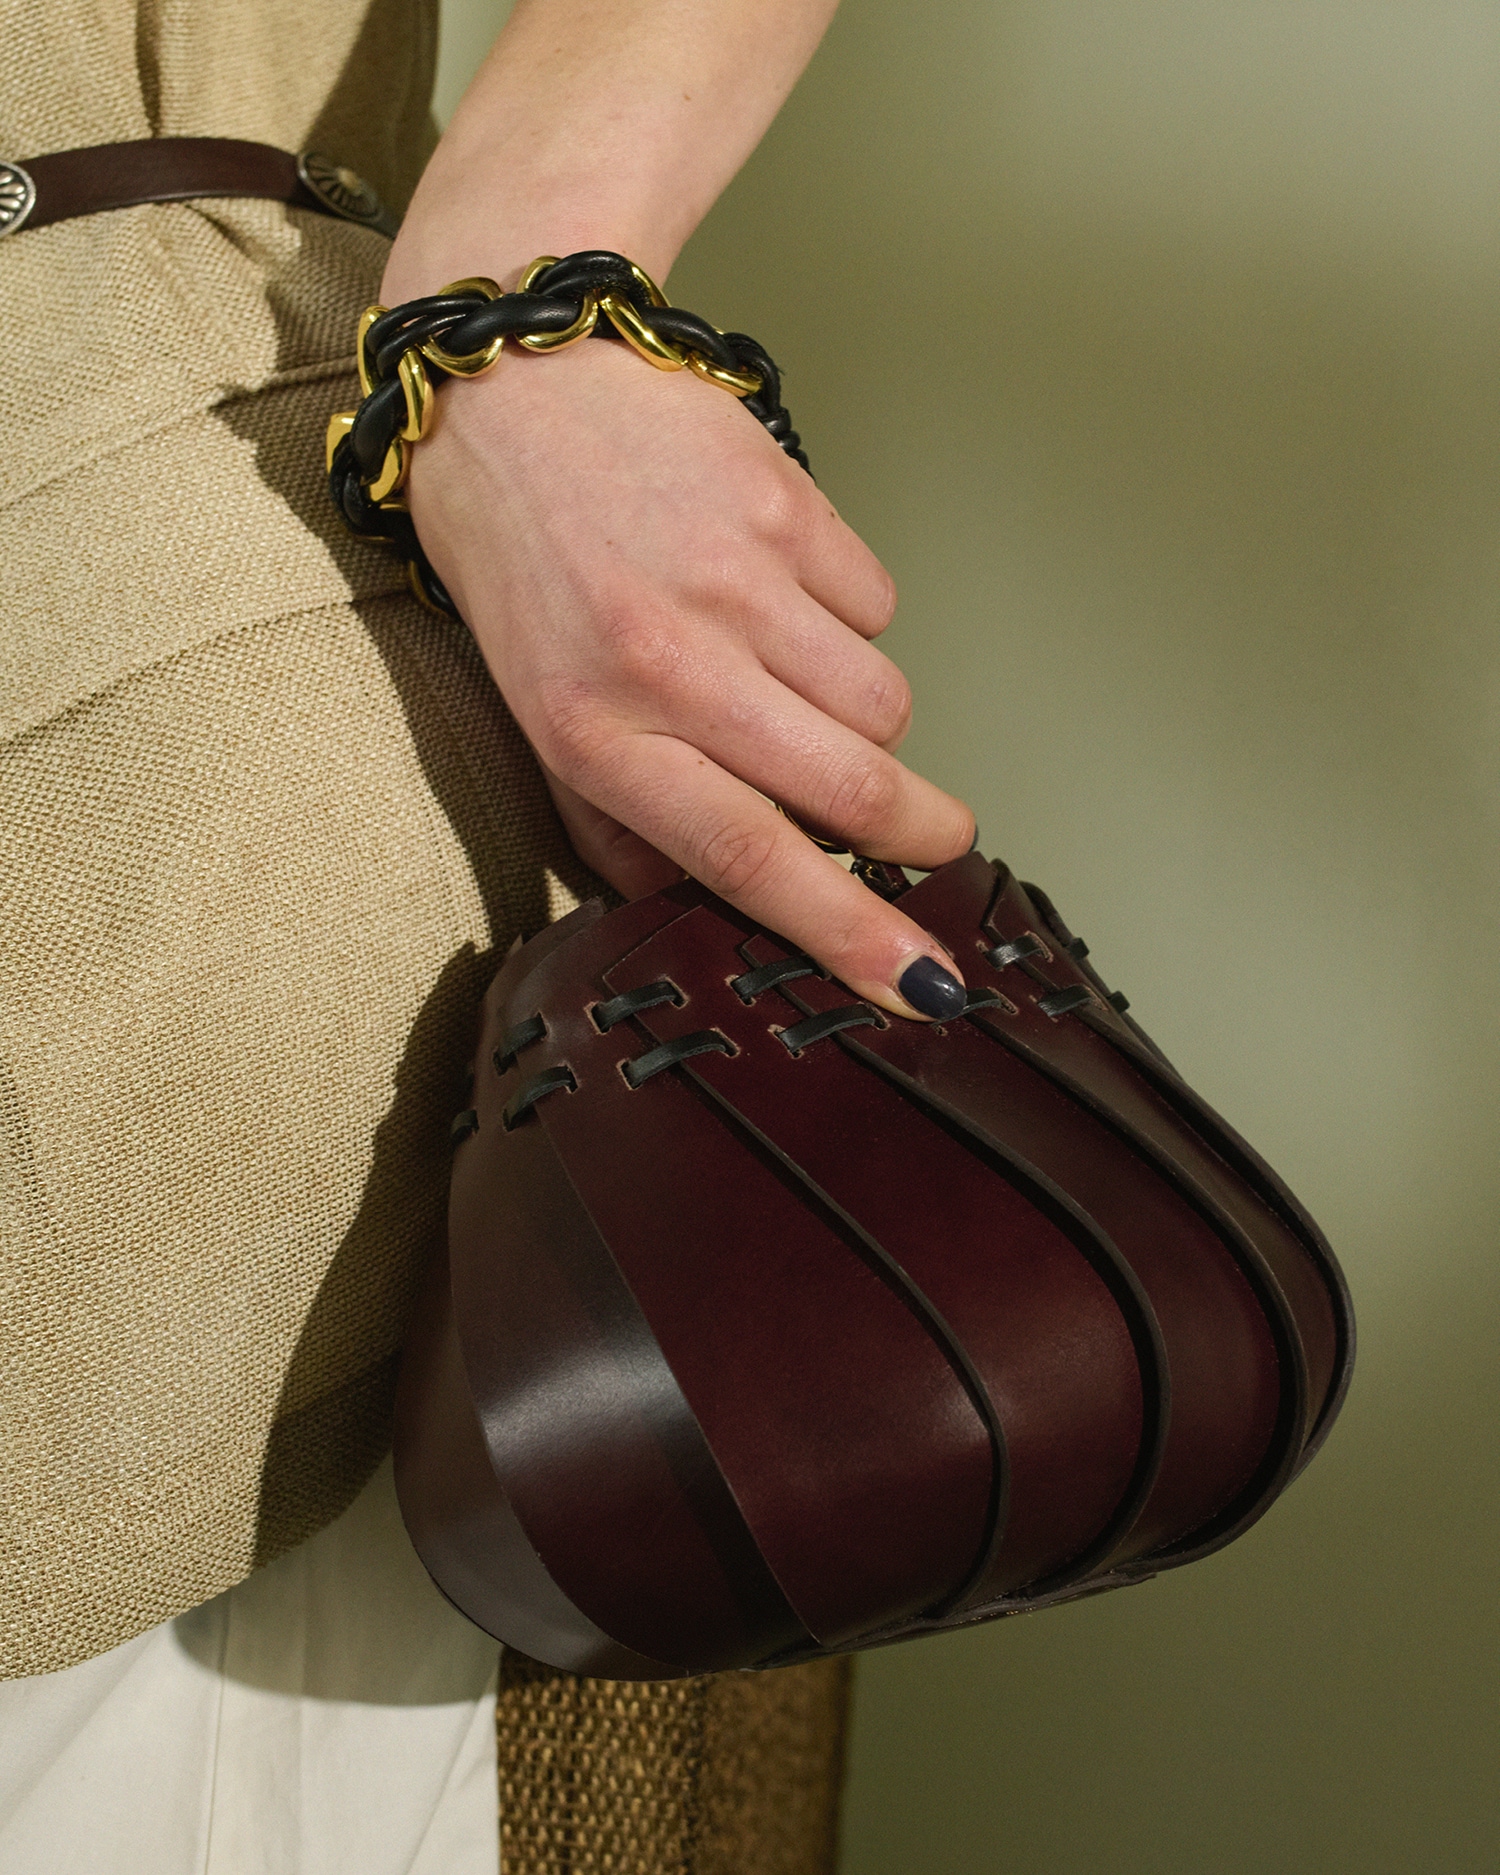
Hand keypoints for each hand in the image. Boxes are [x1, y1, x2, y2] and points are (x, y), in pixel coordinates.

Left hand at [404, 335, 974, 1019]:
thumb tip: (713, 898)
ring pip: (883, 702)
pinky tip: (786, 591)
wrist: (509, 381)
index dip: (844, 931)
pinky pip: (877, 605)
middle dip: (919, 834)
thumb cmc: (514, 561)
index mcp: (598, 732)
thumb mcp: (534, 713)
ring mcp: (736, 577)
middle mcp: (671, 661)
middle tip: (936, 842)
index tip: (918, 982)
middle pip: (849, 785)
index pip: (745, 856)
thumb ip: (618, 819)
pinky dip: (850, 620)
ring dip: (868, 721)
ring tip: (801, 682)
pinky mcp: (785, 503)